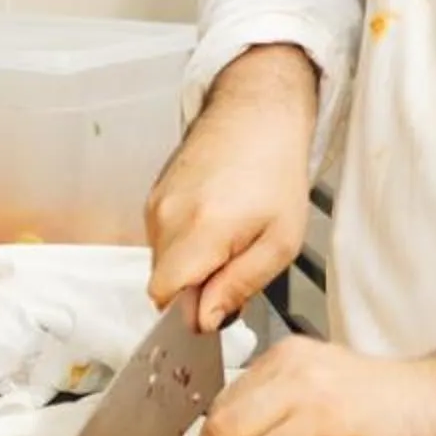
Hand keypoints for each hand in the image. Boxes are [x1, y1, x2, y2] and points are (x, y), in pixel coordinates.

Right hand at [145, 46, 320, 328]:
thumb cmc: (276, 172)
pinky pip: (162, 239)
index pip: (165, 298)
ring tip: (230, 238)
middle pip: (163, 283)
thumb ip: (239, 286)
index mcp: (200, 229)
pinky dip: (185, 243)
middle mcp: (167, 216)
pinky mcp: (154, 195)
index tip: (219, 304)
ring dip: (191, 265)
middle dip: (194, 290)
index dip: (190, 313)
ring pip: (162, 262)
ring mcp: (156, 204)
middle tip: (235, 266)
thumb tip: (204, 320)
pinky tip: (216, 222)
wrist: (257, 115)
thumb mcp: (280, 241)